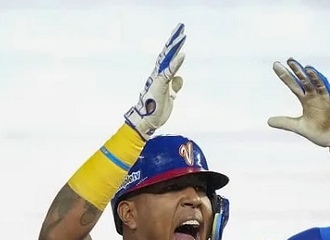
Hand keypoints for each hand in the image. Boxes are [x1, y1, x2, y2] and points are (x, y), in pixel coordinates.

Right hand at [124, 23, 186, 139]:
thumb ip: (174, 85)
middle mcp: (158, 75)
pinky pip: (169, 72)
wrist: (147, 121)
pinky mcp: (160, 85)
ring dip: (174, 47)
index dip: (174, 46)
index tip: (180, 35)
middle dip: (174, 40)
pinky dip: (176, 63)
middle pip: (167, 53)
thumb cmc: (156, 110)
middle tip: (181, 27)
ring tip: (181, 35)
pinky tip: (182, 54)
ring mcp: (158, 79)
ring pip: (167, 59)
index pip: (168, 58)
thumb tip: (179, 77)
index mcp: (161, 77)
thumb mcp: (170, 96)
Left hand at [267, 58, 329, 154]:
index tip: (276, 65)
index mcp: (306, 100)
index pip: (294, 85)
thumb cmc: (319, 132)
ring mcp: (328, 99)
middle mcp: (316, 96)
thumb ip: (285, 122)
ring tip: (307, 68)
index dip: (286, 76)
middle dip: (298, 72)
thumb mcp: (299, 127)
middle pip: (306, 81)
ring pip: (320, 85)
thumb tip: (268, 121)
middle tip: (290, 60)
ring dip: (315, 77)